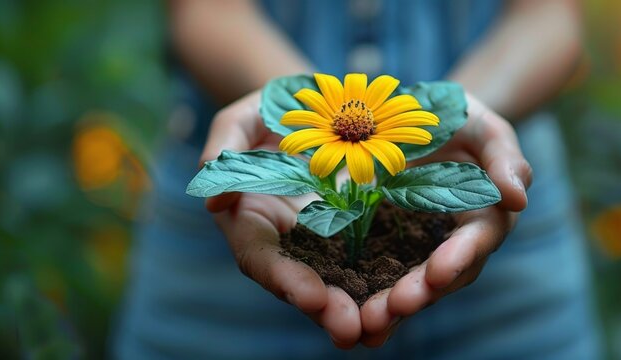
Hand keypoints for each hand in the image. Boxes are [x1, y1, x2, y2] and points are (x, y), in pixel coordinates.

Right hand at [199, 91, 362, 347]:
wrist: (315, 108)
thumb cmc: (272, 108)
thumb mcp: (243, 116)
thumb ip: (224, 147)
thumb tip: (214, 198)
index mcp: (248, 217)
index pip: (259, 257)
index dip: (282, 278)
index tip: (312, 297)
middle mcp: (283, 239)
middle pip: (297, 282)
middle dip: (321, 308)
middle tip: (350, 329)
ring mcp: (318, 239)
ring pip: (334, 280)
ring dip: (355, 305)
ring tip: (380, 323)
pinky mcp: (351, 232)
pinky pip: (366, 260)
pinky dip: (381, 280)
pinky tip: (406, 294)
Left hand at [359, 94, 532, 346]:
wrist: (419, 119)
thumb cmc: (459, 119)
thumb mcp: (484, 127)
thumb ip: (504, 158)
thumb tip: (519, 198)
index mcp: (486, 215)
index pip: (477, 241)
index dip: (460, 257)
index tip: (439, 272)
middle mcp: (457, 241)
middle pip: (444, 276)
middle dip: (421, 293)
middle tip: (395, 308)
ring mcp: (422, 247)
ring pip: (413, 284)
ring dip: (393, 307)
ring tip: (368, 324)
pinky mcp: (390, 246)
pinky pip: (381, 274)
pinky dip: (367, 295)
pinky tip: (348, 315)